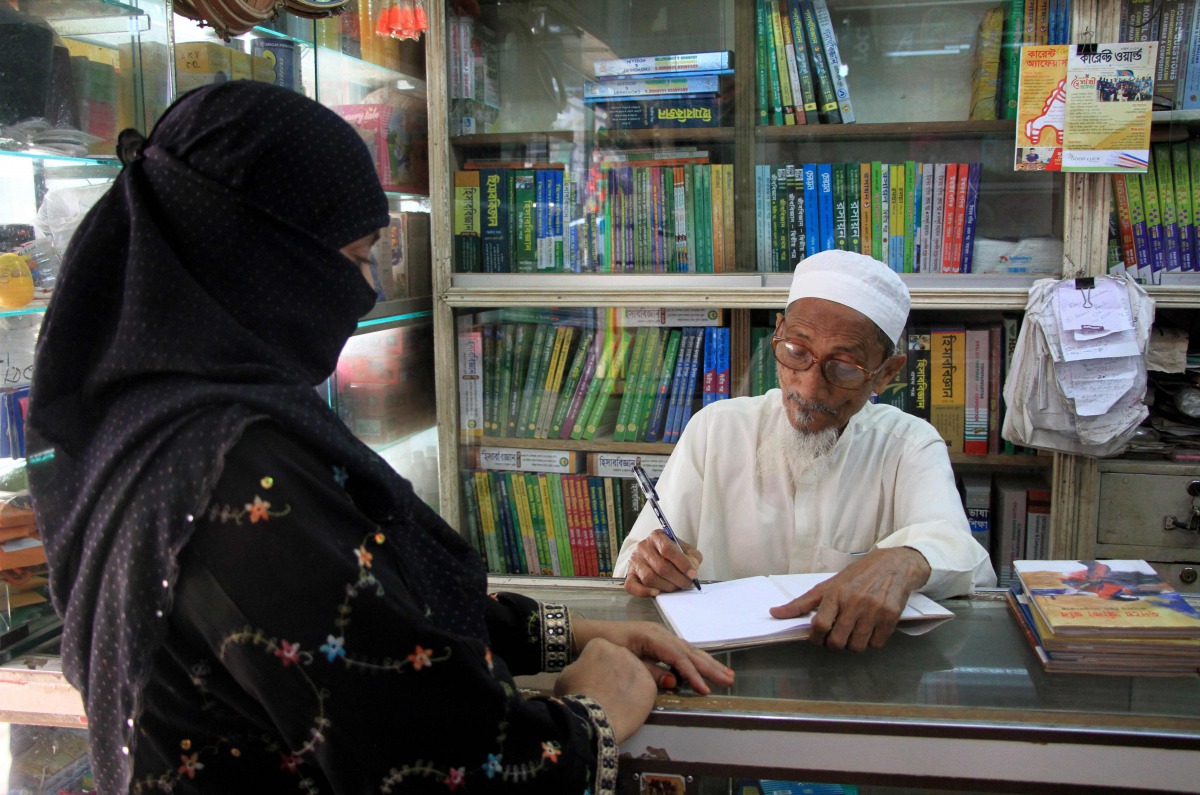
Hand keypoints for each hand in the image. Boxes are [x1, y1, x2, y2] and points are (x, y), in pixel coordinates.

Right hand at [553, 638, 656, 742]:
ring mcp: (639, 667)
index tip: (593, 679)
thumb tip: (584, 671)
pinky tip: (627, 709)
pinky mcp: (650, 685)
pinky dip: (638, 699)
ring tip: (617, 702)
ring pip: (634, 674)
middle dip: (615, 673)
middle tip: (606, 691)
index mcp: (600, 644)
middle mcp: (623, 651)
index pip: (601, 651)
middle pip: (620, 660)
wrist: (592, 716)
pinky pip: (645, 690)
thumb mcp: (567, 675)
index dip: (596, 666)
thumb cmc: (576, 695)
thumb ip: (580, 667)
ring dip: (628, 685)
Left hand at [572, 618, 734, 694]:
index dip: (693, 673)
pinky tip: (705, 666)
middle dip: (710, 666)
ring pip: (689, 650)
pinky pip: (681, 651)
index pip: (679, 656)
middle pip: (689, 651)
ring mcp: (660, 636)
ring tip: (726, 674)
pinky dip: (695, 659)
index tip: (705, 688)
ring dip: (707, 663)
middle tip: (728, 679)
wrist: (589, 633)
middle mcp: (660, 633)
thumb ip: (649, 671)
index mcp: (652, 636)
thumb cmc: (604, 644)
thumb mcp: (625, 659)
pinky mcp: (658, 641)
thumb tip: (674, 682)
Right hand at [622, 529, 702, 596]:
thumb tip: (692, 572)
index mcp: (657, 536)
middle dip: (677, 579)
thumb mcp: (686, 550)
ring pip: (649, 577)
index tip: (692, 574)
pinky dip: (644, 592)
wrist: (654, 553)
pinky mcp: (629, 574)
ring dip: (666, 586)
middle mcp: (643, 546)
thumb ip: (692, 558)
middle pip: (660, 566)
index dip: (682, 564)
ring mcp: (635, 560)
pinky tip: (657, 592)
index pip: (667, 550)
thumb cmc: (672, 553)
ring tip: (675, 587)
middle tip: (686, 584)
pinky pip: (632, 586)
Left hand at [767, 547, 931, 651]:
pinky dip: (872, 641)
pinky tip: (870, 628)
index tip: (818, 639)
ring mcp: (874, 610)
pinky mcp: (891, 616)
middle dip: (834, 644)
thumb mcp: (828, 585)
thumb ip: (802, 602)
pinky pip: (876, 644)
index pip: (819, 626)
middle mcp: (854, 602)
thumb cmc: (857, 575)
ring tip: (854, 632)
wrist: (894, 564)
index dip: (816, 639)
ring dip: (853, 644)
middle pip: (838, 642)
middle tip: (837, 637)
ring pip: (858, 646)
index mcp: (835, 593)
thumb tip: (773, 613)